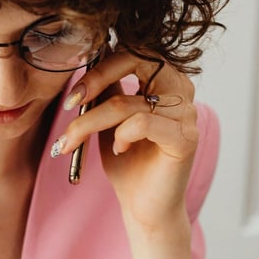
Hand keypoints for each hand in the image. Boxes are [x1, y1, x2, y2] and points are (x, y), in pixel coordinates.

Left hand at [57, 49, 197, 230]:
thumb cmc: (128, 164)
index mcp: (165, 80)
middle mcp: (181, 91)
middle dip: (96, 81)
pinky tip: (118, 149)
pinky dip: (121, 135)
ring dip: (91, 122)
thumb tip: (89, 62)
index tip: (73, 94)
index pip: (134, 52)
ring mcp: (187, 115)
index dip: (100, 67)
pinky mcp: (185, 139)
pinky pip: (143, 124)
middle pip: (136, 63)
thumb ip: (107, 91)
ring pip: (128, 104)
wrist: (142, 207)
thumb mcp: (109, 121)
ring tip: (73, 142)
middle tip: (71, 105)